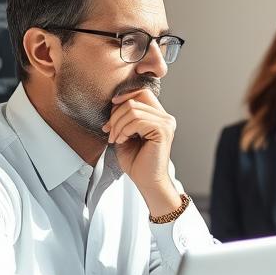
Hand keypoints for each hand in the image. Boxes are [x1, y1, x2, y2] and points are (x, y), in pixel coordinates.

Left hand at [103, 88, 179, 215]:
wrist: (146, 181)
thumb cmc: (136, 161)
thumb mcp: (126, 133)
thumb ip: (125, 117)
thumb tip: (115, 101)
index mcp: (159, 117)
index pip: (142, 93)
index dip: (125, 96)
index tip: (111, 109)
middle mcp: (166, 118)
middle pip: (134, 100)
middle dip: (115, 116)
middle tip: (109, 132)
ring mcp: (166, 123)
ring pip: (133, 110)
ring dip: (118, 125)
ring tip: (115, 139)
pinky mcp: (163, 131)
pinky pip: (137, 120)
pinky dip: (124, 130)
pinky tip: (122, 141)